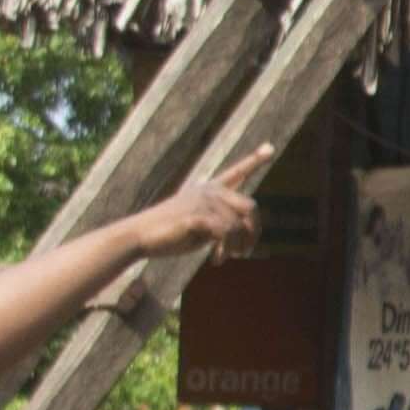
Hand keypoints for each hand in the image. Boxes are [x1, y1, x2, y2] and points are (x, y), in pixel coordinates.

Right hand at [125, 148, 275, 262]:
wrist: (139, 237)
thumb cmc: (169, 234)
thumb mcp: (201, 225)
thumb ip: (223, 222)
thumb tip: (249, 233)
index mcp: (209, 189)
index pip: (236, 172)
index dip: (254, 160)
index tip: (270, 148)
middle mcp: (208, 191)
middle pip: (251, 207)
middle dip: (253, 232)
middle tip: (244, 253)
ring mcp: (202, 201)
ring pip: (238, 225)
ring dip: (237, 247)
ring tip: (225, 258)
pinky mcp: (197, 216)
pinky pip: (226, 233)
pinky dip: (225, 250)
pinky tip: (217, 260)